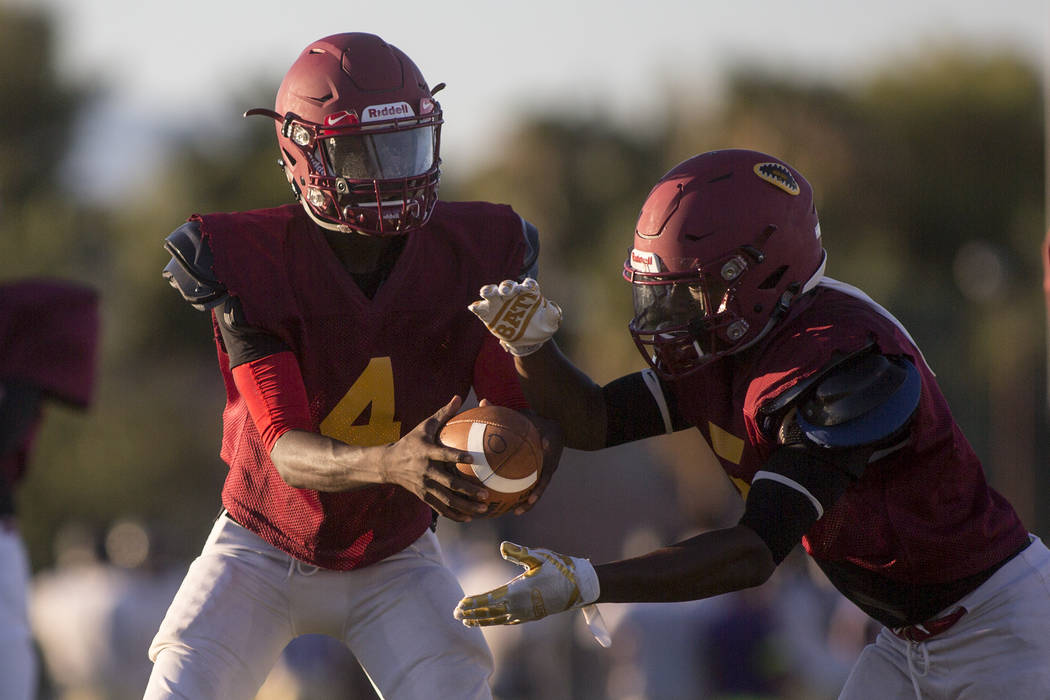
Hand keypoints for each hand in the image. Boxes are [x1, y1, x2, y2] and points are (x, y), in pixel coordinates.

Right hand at [380, 395, 490, 521]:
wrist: (388, 464)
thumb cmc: (411, 442)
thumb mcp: (424, 426)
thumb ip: (443, 414)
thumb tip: (458, 397)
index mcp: (426, 452)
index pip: (443, 455)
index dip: (457, 456)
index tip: (473, 458)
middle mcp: (426, 471)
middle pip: (448, 483)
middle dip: (468, 490)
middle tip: (486, 493)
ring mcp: (424, 486)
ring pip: (447, 499)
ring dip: (465, 505)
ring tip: (483, 509)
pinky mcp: (423, 496)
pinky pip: (440, 507)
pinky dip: (454, 514)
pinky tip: (469, 517)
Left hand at [454, 542, 598, 625]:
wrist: (580, 586)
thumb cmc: (559, 568)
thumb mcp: (538, 557)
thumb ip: (519, 552)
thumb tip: (503, 546)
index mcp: (518, 592)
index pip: (489, 599)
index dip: (473, 603)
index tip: (459, 605)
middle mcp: (520, 606)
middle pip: (490, 613)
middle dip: (472, 614)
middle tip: (455, 614)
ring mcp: (526, 613)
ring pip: (498, 619)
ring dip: (482, 620)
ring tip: (467, 621)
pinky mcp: (532, 616)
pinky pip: (509, 621)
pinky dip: (497, 621)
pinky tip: (492, 620)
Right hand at [469, 278, 561, 355]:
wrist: (528, 340)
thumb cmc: (540, 327)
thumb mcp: (550, 322)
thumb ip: (552, 315)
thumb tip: (554, 312)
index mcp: (529, 294)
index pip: (528, 284)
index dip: (527, 285)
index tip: (528, 288)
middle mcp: (513, 295)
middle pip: (508, 285)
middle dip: (507, 286)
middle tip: (506, 291)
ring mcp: (500, 303)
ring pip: (492, 292)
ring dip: (489, 290)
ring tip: (486, 293)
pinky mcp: (489, 314)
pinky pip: (481, 308)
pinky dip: (477, 306)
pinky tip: (474, 307)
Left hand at [475, 399, 561, 516]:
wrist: (555, 426)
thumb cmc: (535, 420)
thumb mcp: (523, 416)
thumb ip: (504, 412)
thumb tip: (482, 401)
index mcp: (549, 451)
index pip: (545, 468)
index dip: (538, 482)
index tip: (529, 492)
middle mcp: (551, 464)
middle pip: (543, 484)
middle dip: (533, 498)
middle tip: (519, 509)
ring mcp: (549, 470)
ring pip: (540, 489)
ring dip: (530, 502)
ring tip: (517, 512)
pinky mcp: (544, 473)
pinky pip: (535, 485)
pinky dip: (526, 494)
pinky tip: (513, 502)